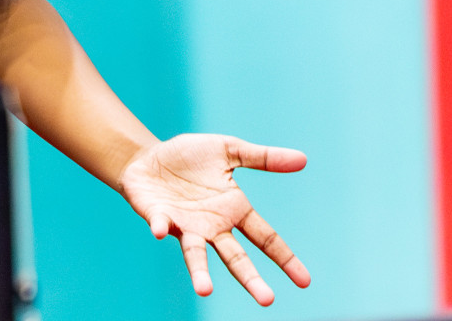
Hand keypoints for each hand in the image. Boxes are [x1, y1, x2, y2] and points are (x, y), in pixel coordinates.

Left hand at [118, 134, 310, 304]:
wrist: (146, 157)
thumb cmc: (189, 157)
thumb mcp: (228, 150)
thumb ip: (262, 157)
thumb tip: (304, 159)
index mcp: (234, 210)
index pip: (266, 238)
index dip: (286, 258)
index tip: (305, 282)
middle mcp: (212, 226)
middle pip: (236, 258)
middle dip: (251, 279)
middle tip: (267, 301)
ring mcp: (185, 226)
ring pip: (196, 254)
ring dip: (199, 272)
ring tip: (205, 290)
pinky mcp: (158, 217)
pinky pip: (162, 225)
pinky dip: (161, 228)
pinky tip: (160, 231)